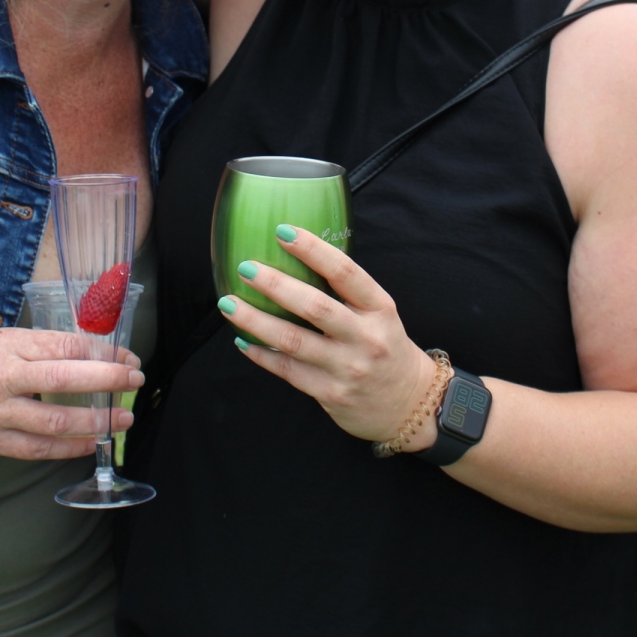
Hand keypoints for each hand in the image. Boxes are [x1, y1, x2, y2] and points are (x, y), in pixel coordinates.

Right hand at [0, 327, 144, 459]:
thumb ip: (31, 348)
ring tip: (122, 420)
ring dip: (95, 422)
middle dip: (108, 380)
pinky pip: (36, 449)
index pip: (64, 346)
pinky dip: (66, 449)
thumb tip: (79, 354)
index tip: (126, 356)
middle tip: (136, 380)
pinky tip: (89, 445)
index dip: (101, 352)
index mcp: (5, 345)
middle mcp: (2, 378)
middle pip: (66, 378)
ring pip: (55, 421)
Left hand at [221, 226, 439, 445]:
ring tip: (228, 304)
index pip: (345, 272)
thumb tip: (296, 261)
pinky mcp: (331, 393)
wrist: (408, 404)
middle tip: (246, 268)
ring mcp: (347, 368)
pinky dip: (262, 355)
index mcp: (379, 308)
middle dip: (276, 285)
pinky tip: (243, 340)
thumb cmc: (386, 349)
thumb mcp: (379, 315)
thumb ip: (346, 293)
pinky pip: (289, 371)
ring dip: (256, 321)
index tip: (283, 232)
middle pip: (315, 307)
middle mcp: (365, 337)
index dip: (313, 250)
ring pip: (294, 342)